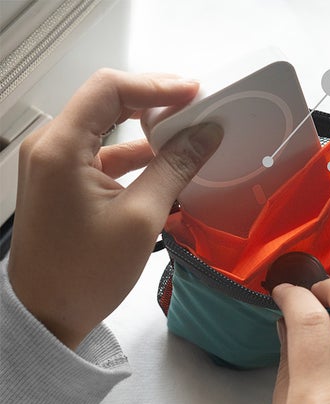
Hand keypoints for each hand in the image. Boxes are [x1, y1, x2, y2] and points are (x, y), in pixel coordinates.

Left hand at [8, 69, 222, 348]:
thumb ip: (174, 168)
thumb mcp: (141, 218)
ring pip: (106, 132)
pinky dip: (133, 159)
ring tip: (188, 141)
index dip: (156, 85)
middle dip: (154, 105)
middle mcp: (51, 148)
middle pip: (106, 105)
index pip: (109, 89)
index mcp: (61, 148)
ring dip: (146, 136)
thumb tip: (204, 135)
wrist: (48, 314)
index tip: (194, 93)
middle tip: (196, 113)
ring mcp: (54, 167)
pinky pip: (102, 158)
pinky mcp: (63, 185)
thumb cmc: (86, 273)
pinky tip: (164, 169)